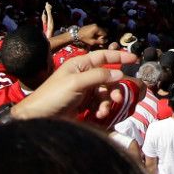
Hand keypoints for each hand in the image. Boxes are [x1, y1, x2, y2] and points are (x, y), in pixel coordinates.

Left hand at [13, 49, 135, 121]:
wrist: (39, 117)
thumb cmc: (53, 96)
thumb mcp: (76, 82)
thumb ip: (99, 76)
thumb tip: (120, 74)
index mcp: (80, 64)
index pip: (103, 56)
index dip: (119, 56)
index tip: (135, 59)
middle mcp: (83, 75)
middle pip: (108, 77)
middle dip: (114, 88)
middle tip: (118, 98)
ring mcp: (83, 89)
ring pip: (105, 92)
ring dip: (107, 102)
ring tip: (103, 111)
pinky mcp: (83, 103)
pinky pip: (99, 102)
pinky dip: (101, 108)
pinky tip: (98, 115)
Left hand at [77, 23, 107, 46]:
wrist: (76, 34)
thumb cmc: (84, 38)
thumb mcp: (92, 42)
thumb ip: (100, 42)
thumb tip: (105, 41)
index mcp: (97, 28)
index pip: (104, 34)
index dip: (102, 38)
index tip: (97, 41)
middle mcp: (96, 25)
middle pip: (103, 32)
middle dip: (101, 36)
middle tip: (96, 40)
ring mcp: (94, 25)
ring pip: (100, 31)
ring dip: (99, 35)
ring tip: (94, 38)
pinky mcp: (91, 26)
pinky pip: (97, 30)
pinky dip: (96, 33)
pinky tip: (92, 36)